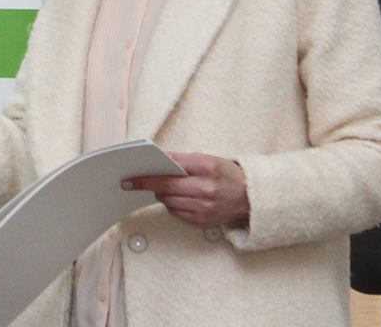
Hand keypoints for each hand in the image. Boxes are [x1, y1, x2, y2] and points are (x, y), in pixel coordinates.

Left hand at [124, 152, 249, 227]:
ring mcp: (203, 207)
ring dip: (162, 193)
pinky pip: (176, 212)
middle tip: (133, 182)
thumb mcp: (207, 159)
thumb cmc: (226, 175)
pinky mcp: (201, 221)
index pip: (168, 170)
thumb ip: (181, 160)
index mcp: (206, 168)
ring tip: (167, 188)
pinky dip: (173, 204)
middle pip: (164, 187)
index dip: (146, 173)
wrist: (250, 198)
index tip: (131, 175)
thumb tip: (156, 159)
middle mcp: (204, 189)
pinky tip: (180, 198)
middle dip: (147, 184)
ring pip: (167, 200)